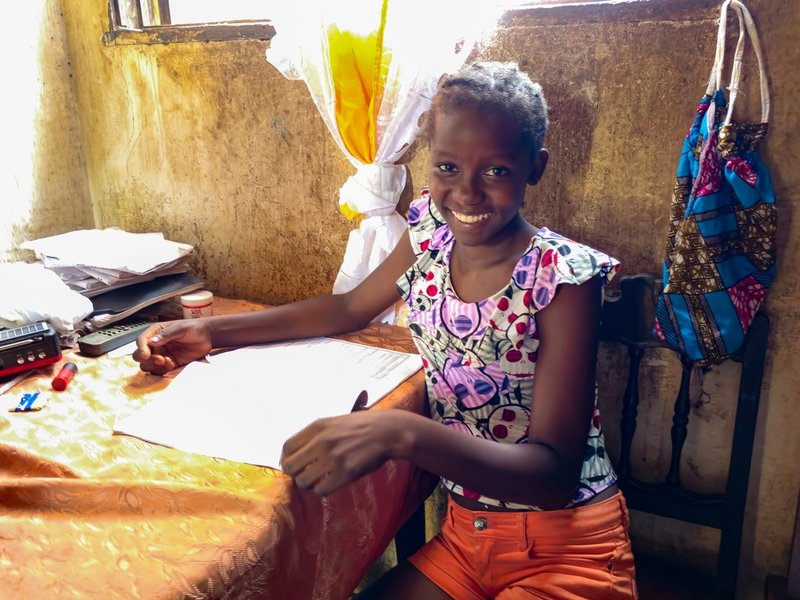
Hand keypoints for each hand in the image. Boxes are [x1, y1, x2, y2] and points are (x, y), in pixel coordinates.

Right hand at [132, 320, 212, 374]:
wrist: (207, 336)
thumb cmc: (193, 328)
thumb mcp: (180, 328)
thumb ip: (166, 335)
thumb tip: (152, 342)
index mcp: (155, 332)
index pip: (141, 341)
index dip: (142, 348)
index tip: (147, 355)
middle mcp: (155, 344)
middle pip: (139, 355)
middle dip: (147, 359)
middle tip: (160, 359)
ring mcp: (161, 354)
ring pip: (147, 364)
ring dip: (154, 366)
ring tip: (167, 361)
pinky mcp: (169, 363)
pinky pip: (158, 370)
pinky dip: (162, 370)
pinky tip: (172, 364)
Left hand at [280, 402, 412, 495]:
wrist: (387, 432)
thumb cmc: (362, 426)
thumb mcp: (334, 422)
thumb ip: (314, 435)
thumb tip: (294, 453)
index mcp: (317, 426)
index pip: (287, 447)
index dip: (287, 459)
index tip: (295, 464)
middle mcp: (321, 442)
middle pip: (290, 467)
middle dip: (296, 473)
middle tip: (306, 474)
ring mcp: (332, 458)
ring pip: (303, 481)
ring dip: (309, 484)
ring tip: (319, 479)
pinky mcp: (344, 474)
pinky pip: (320, 490)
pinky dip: (322, 490)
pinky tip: (330, 483)